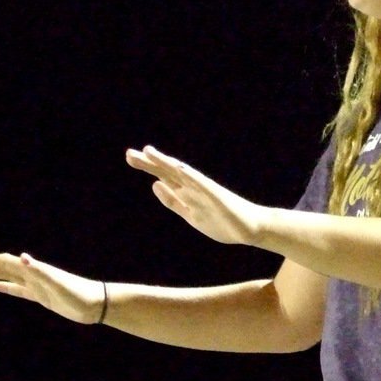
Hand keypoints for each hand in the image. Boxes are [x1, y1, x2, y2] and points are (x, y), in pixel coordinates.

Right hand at [0, 253, 104, 323]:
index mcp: (35, 270)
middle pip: (4, 266)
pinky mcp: (40, 296)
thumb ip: (39, 270)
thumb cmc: (78, 293)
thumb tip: (22, 257)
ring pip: (8, 276)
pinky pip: (17, 289)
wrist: (95, 305)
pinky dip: (5, 286)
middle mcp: (34, 274)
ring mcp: (36, 285)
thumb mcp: (57, 283)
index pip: (4, 262)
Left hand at [126, 146, 267, 244]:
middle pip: (168, 172)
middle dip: (150, 163)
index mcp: (187, 193)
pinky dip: (191, 177)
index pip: (164, 176)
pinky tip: (179, 169)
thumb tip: (155, 184)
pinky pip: (203, 186)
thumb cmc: (222, 222)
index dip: (148, 166)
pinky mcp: (217, 197)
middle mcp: (194, 188)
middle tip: (129, 153)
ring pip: (183, 175)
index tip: (131, 156)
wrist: (250, 228)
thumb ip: (173, 200)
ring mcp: (205, 191)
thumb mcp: (190, 214)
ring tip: (150, 152)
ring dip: (167, 164)